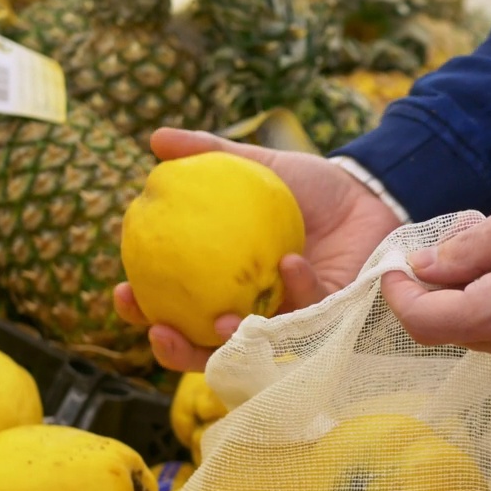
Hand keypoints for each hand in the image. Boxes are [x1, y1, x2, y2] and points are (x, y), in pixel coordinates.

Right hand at [115, 128, 403, 370]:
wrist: (368, 193)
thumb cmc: (309, 187)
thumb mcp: (257, 165)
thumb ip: (209, 153)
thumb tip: (156, 139)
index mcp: (222, 282)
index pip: (172, 307)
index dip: (143, 310)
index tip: (123, 292)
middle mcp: (251, 312)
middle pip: (203, 348)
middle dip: (176, 350)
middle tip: (159, 332)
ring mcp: (289, 322)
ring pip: (252, 351)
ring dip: (230, 342)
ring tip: (220, 323)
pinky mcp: (329, 322)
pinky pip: (306, 314)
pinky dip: (295, 289)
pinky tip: (288, 263)